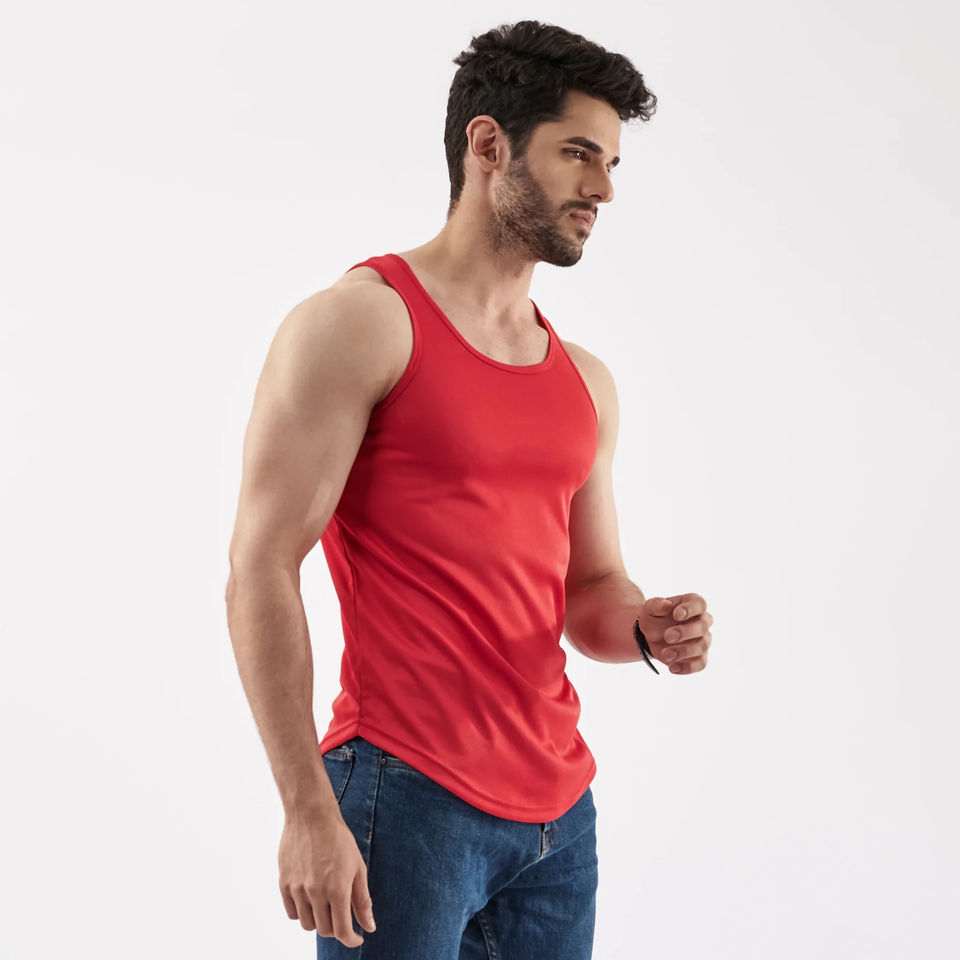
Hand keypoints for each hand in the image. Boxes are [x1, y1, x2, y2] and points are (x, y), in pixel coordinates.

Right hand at [279, 810, 376, 947]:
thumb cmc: (339, 840)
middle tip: (342, 914)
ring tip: (326, 903)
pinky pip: (292, 913)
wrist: (311, 816)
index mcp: (337, 890)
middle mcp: (316, 893)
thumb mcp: (358, 868)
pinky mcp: (284, 884)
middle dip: (337, 927)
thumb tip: (369, 926)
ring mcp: (298, 889)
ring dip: (319, 920)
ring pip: (307, 924)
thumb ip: (363, 900)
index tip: (357, 938)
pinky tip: (310, 898)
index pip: (342, 931)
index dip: (352, 940)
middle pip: (325, 930)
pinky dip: (302, 912)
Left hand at [637, 594, 712, 674]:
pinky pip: (701, 664)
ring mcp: (703, 639)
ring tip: (665, 654)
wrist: (649, 636)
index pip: (699, 604)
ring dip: (684, 651)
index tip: (676, 615)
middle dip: (685, 632)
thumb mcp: (650, 608)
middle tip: (668, 637)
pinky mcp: (699, 656)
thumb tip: (666, 605)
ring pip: (702, 646)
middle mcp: (702, 621)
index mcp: (692, 604)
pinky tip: (672, 668)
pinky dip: (687, 667)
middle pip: (702, 626)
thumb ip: (656, 605)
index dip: (690, 609)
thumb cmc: (654, 618)